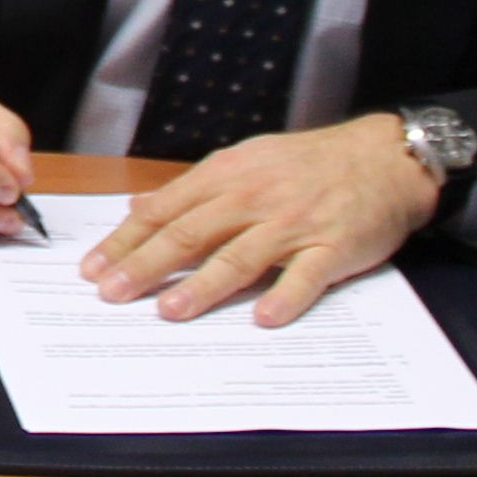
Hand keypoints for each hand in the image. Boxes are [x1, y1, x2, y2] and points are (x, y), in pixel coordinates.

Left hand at [81, 114, 436, 326]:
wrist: (384, 158)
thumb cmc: (309, 164)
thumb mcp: (245, 162)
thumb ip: (193, 189)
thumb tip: (139, 207)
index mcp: (227, 176)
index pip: (164, 211)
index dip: (125, 241)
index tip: (93, 268)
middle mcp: (254, 198)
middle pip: (190, 234)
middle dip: (146, 265)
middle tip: (111, 293)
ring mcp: (294, 224)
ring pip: (239, 257)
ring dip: (202, 285)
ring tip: (169, 309)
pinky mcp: (333, 247)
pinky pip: (305, 276)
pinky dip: (284, 296)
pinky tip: (263, 318)